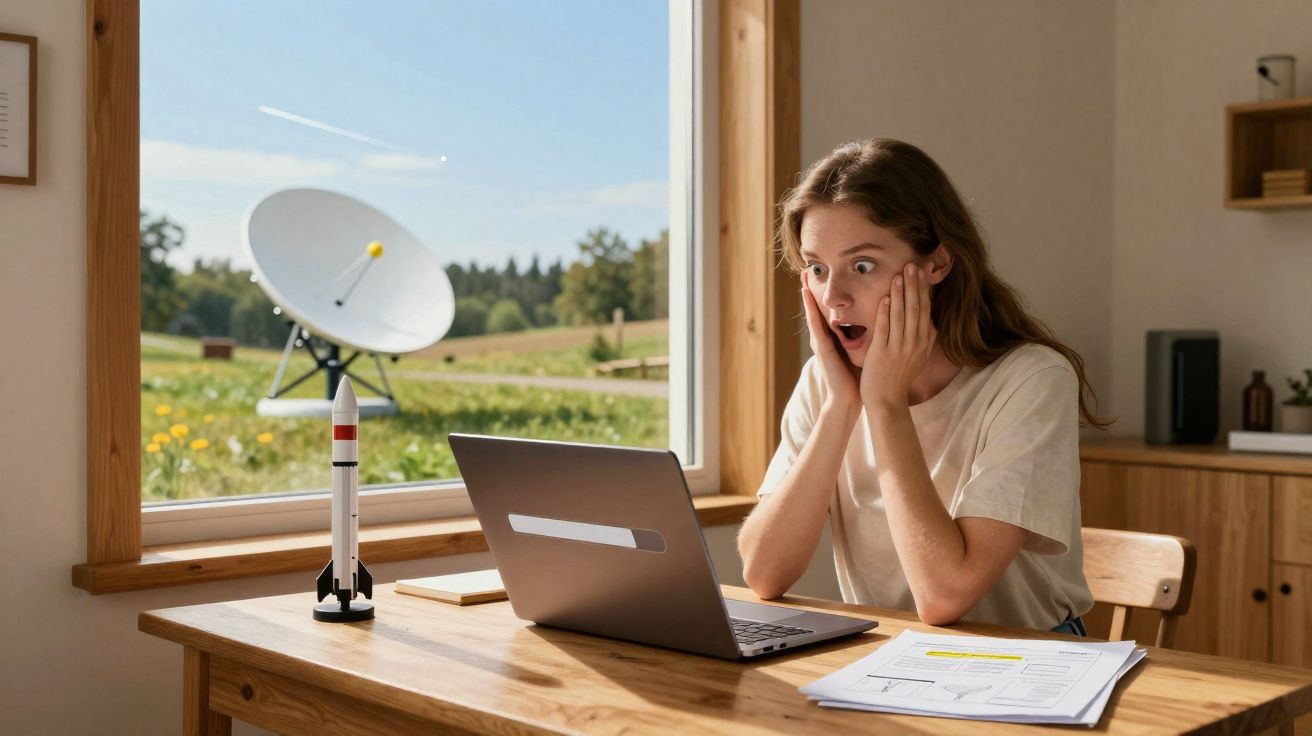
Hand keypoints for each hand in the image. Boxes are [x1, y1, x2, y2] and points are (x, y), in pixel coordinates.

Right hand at [800, 271, 859, 409]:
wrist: (849, 398)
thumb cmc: (856, 376)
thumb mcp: (860, 350)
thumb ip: (863, 336)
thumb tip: (878, 321)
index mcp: (835, 337)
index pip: (829, 311)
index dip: (826, 294)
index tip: (825, 275)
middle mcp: (825, 337)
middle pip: (818, 308)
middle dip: (812, 289)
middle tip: (806, 269)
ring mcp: (821, 342)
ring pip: (813, 313)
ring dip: (807, 295)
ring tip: (803, 277)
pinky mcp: (821, 348)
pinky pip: (815, 324)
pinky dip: (811, 310)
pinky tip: (807, 297)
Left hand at [860, 262, 936, 407]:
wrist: (887, 401)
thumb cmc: (899, 378)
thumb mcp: (918, 358)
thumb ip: (924, 340)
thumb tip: (932, 324)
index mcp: (924, 342)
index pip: (926, 310)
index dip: (924, 290)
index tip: (922, 272)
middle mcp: (915, 343)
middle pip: (916, 309)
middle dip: (915, 285)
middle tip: (913, 264)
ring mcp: (899, 348)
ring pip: (902, 315)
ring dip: (901, 294)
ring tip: (900, 275)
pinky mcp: (883, 353)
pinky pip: (886, 328)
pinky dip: (886, 312)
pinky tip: (886, 298)